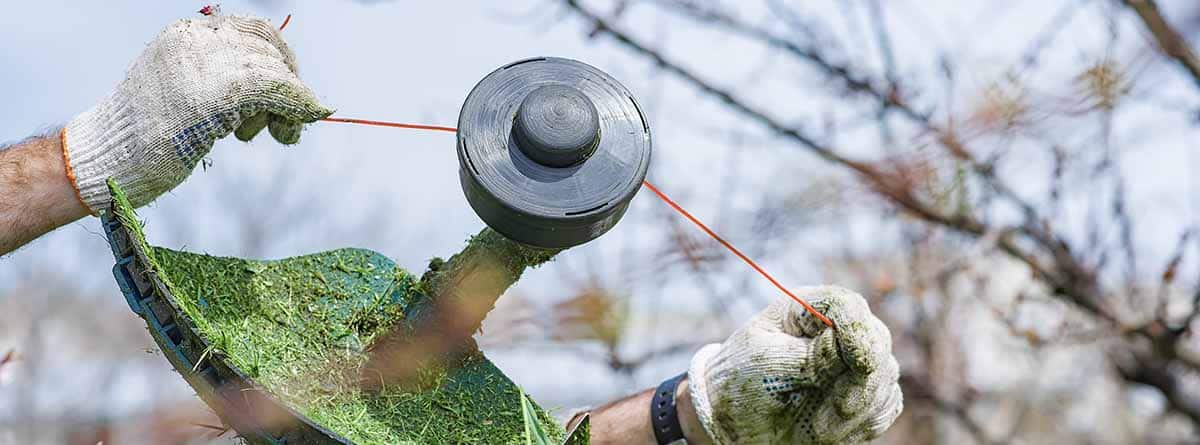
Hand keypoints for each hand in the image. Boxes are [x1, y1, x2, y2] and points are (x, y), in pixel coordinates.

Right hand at [63, 15, 331, 212]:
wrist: (109, 156)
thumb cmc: (147, 134)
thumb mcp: (185, 88)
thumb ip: (221, 75)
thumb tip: (275, 82)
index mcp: (188, 35)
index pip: (254, 31)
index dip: (281, 59)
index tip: (290, 88)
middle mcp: (197, 41)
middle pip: (269, 50)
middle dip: (289, 84)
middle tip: (289, 118)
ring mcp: (205, 65)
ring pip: (275, 71)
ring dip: (289, 105)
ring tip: (272, 132)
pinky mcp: (215, 95)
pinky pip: (274, 90)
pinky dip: (297, 108)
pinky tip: (292, 131)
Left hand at [686, 286, 902, 443]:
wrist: (734, 422)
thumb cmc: (740, 383)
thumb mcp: (766, 364)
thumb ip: (811, 357)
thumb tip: (852, 351)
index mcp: (805, 312)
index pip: (846, 306)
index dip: (858, 330)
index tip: (859, 363)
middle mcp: (834, 332)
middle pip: (875, 340)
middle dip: (863, 379)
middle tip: (840, 408)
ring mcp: (851, 363)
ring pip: (885, 376)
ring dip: (860, 408)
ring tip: (821, 428)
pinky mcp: (861, 395)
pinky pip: (886, 405)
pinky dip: (866, 422)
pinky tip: (832, 430)